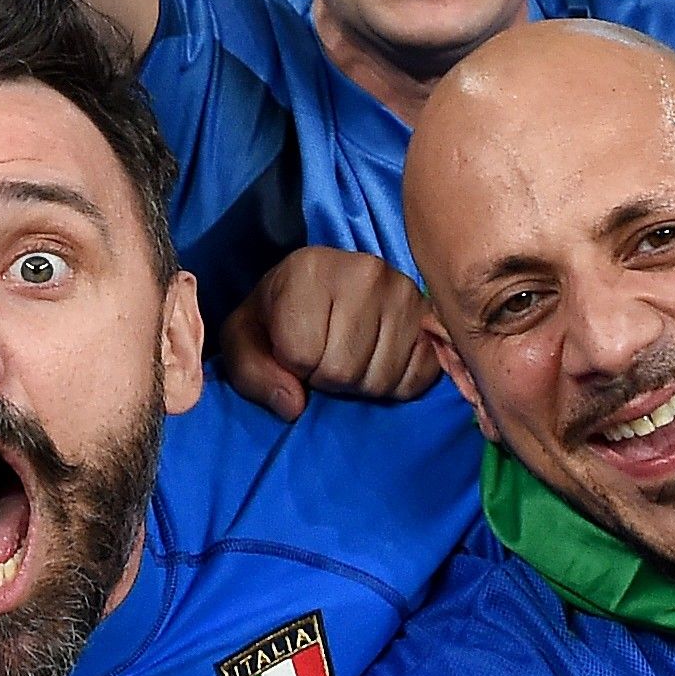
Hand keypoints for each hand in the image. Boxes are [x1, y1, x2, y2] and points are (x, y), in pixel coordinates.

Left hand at [217, 246, 439, 418]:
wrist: (318, 290)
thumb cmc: (276, 316)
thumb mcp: (243, 338)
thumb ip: (252, 373)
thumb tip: (294, 405)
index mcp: (310, 270)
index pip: (301, 355)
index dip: (292, 368)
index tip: (291, 349)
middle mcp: (364, 271)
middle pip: (343, 371)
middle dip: (326, 378)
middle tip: (323, 355)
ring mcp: (404, 292)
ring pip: (380, 379)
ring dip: (360, 383)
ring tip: (350, 355)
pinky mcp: (430, 315)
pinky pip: (417, 377)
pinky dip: (395, 383)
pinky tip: (378, 360)